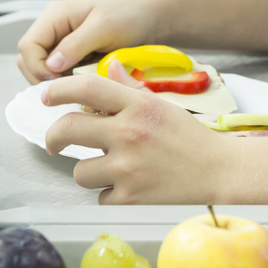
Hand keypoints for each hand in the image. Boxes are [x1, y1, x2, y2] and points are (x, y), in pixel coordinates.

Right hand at [16, 0, 157, 82]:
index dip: (38, 67)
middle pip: (29, 60)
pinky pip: (61, 75)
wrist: (152, 18)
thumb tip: (51, 65)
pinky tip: (86, 86)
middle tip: (70, 88)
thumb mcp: (104, 27)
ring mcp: (63, 45)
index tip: (60, 81)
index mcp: (55, 17)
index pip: (28, 47)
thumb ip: (75, 45)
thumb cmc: (130, 15)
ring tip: (80, 87)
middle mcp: (54, 30)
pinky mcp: (75, 58)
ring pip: (43, 71)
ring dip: (57, 83)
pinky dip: (69, 84)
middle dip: (44, 78)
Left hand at [44, 63, 235, 203]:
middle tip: (54, 144)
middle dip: (53, 137)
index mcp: (137, 106)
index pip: (86, 89)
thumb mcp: (161, 104)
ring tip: (108, 169)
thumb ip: (129, 88)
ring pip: (79, 171)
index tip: (47, 97)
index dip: (59, 91)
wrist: (220, 171)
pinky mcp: (130, 198)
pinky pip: (99, 197)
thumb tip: (108, 70)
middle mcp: (128, 134)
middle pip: (68, 129)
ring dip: (88, 172)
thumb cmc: (191, 137)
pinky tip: (128, 186)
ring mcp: (128, 168)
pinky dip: (109, 194)